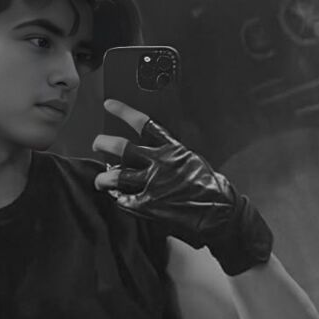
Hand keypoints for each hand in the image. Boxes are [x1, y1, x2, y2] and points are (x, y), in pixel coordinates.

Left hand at [92, 99, 272, 275]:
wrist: (221, 213)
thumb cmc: (211, 188)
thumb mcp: (192, 162)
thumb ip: (171, 157)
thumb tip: (153, 156)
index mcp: (172, 149)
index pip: (144, 124)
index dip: (124, 112)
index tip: (110, 105)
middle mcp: (160, 163)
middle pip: (122, 148)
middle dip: (104, 143)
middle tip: (97, 143)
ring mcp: (153, 184)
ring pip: (117, 175)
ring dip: (104, 177)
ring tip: (101, 180)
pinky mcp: (149, 206)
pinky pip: (124, 200)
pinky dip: (120, 199)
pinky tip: (119, 199)